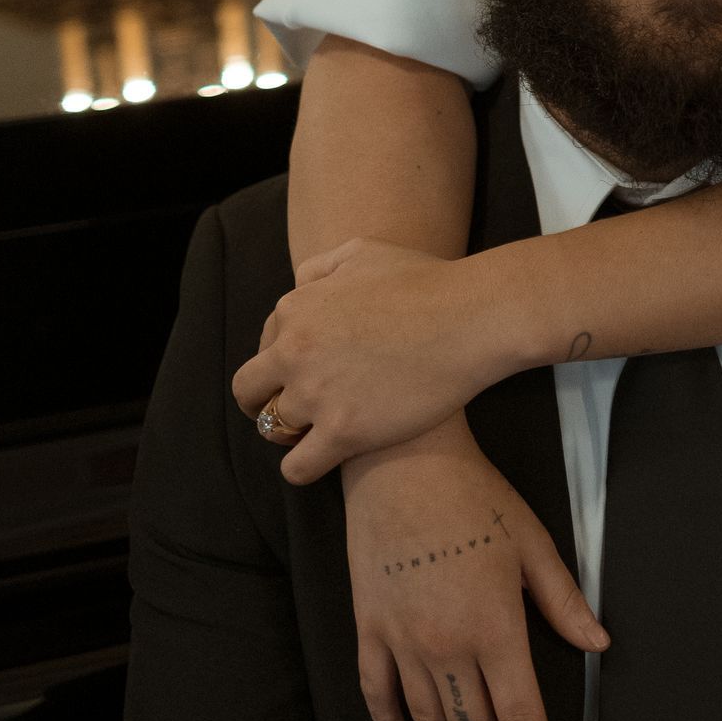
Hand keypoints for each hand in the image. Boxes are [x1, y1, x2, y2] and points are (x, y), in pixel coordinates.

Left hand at [232, 236, 511, 480]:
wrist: (471, 317)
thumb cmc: (427, 281)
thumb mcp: (363, 252)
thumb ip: (321, 268)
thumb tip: (299, 286)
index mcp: (296, 309)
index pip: (266, 343)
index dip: (284, 358)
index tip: (307, 368)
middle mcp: (295, 351)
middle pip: (249, 389)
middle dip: (262, 400)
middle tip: (292, 408)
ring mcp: (316, 394)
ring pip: (272, 429)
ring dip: (288, 433)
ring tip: (315, 434)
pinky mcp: (343, 432)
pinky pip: (298, 468)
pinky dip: (301, 469)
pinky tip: (320, 461)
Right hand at [345, 416, 605, 720]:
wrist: (401, 461)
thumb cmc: (476, 497)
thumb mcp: (533, 544)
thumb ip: (565, 603)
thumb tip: (599, 646)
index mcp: (495, 628)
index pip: (521, 718)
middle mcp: (446, 646)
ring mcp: (402, 640)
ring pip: (429, 720)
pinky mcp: (369, 626)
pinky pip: (377, 691)